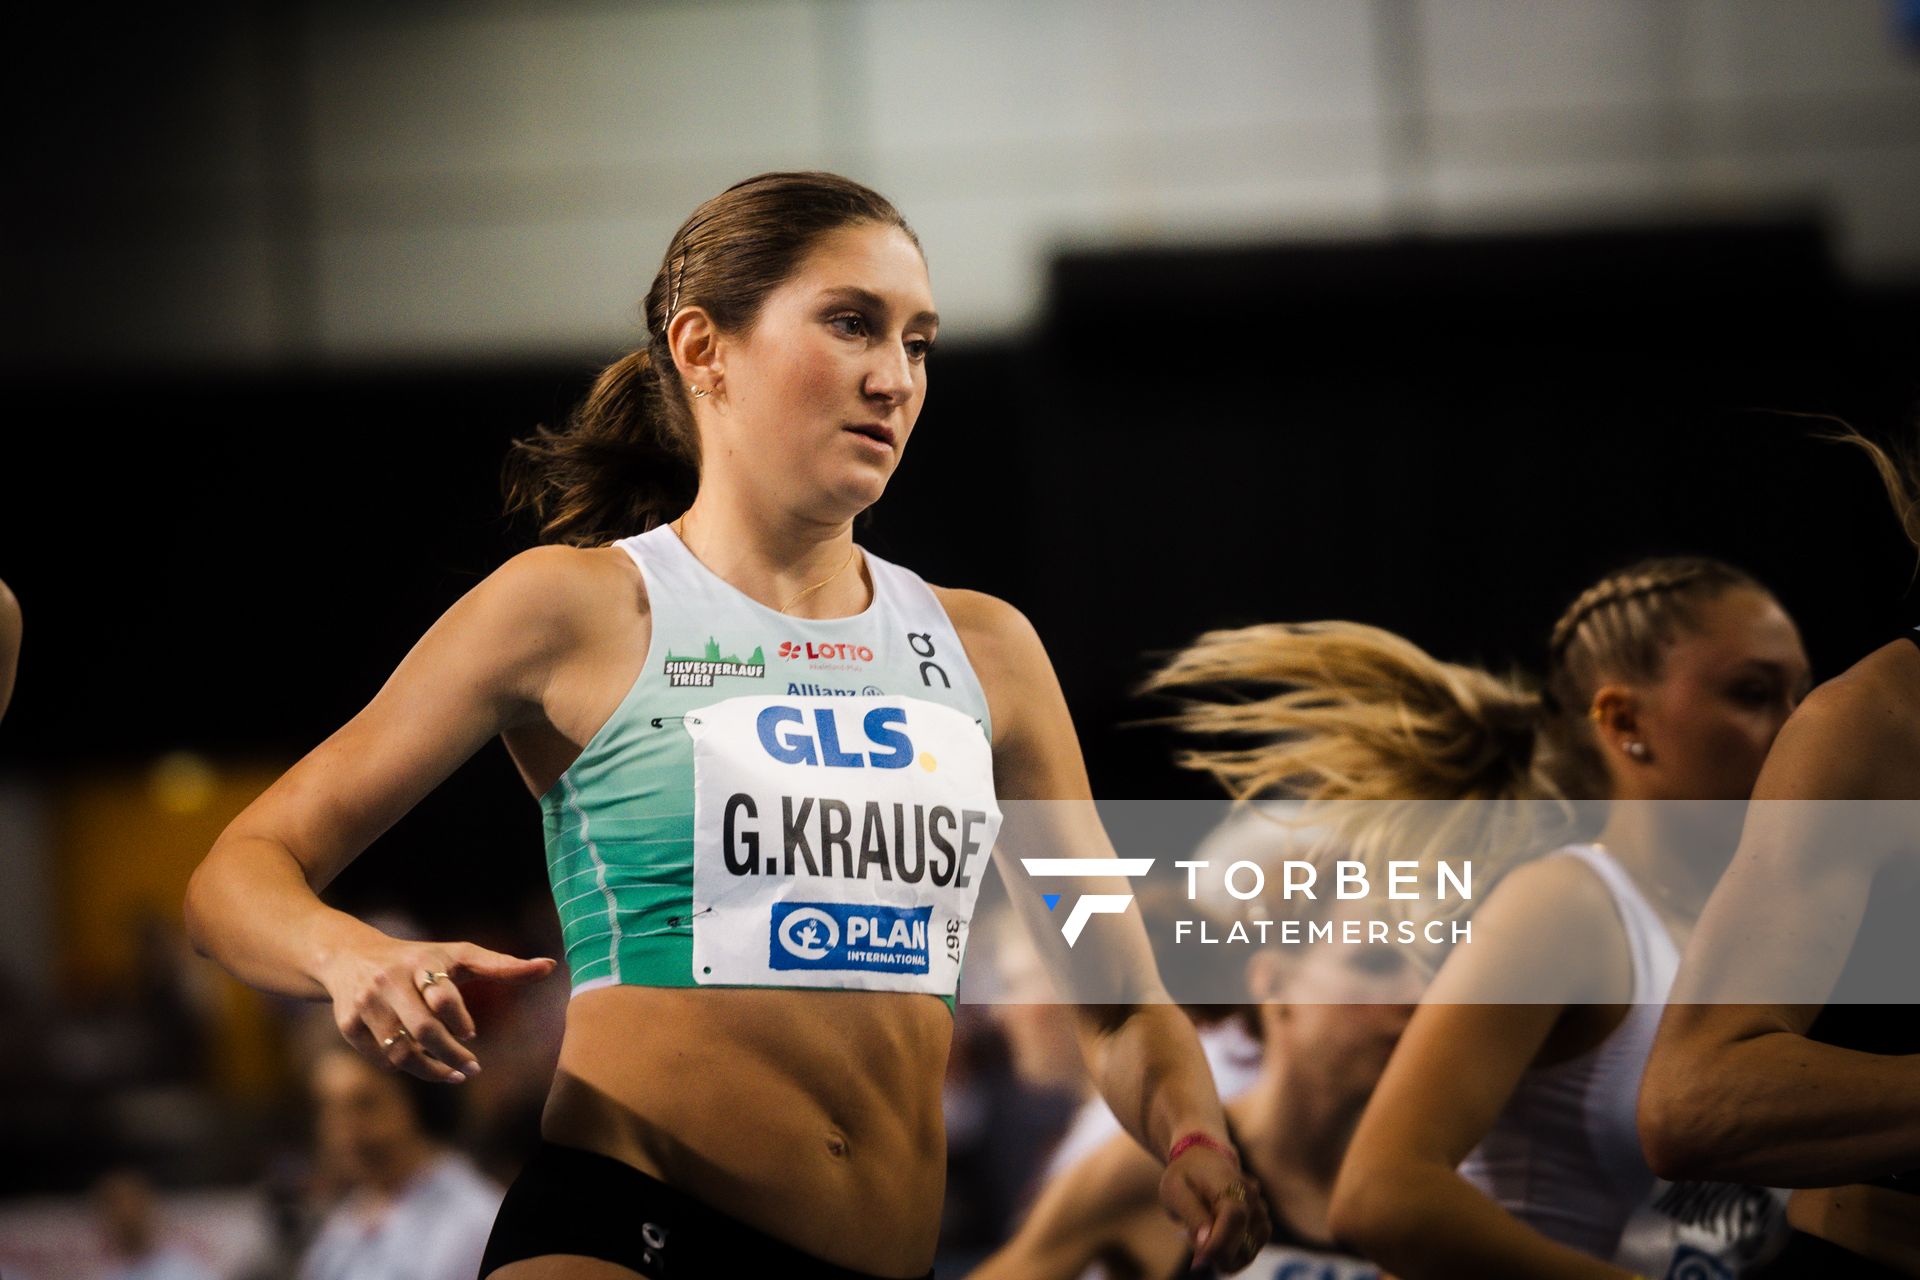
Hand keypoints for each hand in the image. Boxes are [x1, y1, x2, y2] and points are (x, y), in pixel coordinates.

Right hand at [321, 936, 555, 1081]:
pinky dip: (400, 1066)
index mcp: (422, 961)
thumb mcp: (458, 955)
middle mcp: (391, 980)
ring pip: (401, 1049)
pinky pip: (379, 1056)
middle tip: (472, 1069)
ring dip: (429, 1070)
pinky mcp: (347, 1023)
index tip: (472, 1035)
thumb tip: (551, 966)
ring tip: (453, 1076)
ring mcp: (366, 1003)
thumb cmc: (420, 958)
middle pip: (424, 1028)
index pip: (444, 995)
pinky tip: (419, 1066)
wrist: (350, 956)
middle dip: (450, 1055)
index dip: (460, 1020)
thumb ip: (502, 965)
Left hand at [1159, 1141, 1270, 1272]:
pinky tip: (1215, 1241)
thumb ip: (1191, 1215)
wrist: (1202, 1159)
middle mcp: (1252, 1197)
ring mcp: (1260, 1211)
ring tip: (1202, 1235)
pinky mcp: (1261, 1224)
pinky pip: (1249, 1250)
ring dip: (1223, 1254)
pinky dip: (1232, 1254)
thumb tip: (1205, 1243)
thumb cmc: (1185, 1175)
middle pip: (1243, 1240)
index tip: (1198, 1260)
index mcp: (1231, 1183)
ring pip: (1247, 1251)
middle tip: (1192, 1240)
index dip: (1218, 1243)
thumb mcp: (1175, 1190)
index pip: (1234, 1218)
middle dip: (1215, 1252)